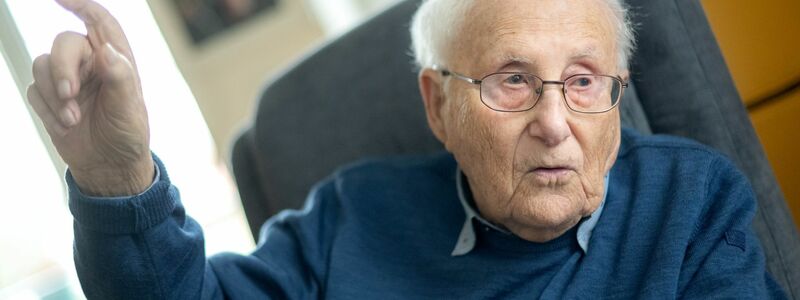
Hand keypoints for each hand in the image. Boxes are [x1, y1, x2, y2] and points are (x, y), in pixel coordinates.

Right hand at [27, 0, 153, 196]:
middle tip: (69, 94)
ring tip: (73, 119)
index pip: (99, 21)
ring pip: (43, 65)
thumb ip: (120, 77)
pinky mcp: (50, 97)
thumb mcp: (129, 108)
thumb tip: (106, 50)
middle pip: (64, 43)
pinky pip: (33, 90)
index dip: (81, 5)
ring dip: (54, 94)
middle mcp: (91, 63)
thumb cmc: (127, 134)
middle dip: (62, 68)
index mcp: (116, 58)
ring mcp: (69, 79)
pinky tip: (66, 127)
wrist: (110, 165)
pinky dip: (47, 109)